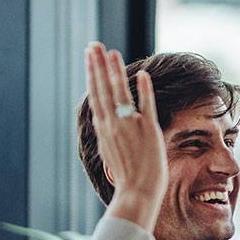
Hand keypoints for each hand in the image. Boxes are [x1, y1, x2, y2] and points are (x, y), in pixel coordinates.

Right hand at [84, 43, 166, 227]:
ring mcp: (129, 126)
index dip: (93, 75)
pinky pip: (145, 106)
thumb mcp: (111, 152)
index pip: (96, 95)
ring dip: (115, 71)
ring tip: (112, 52)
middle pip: (102, 89)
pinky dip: (143, 90)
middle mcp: (113, 125)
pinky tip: (141, 74)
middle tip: (94, 45)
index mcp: (104, 129)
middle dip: (97, 65)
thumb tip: (105, 123)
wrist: (136, 193)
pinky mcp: (148, 130)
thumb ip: (110, 134)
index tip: (90, 57)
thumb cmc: (127, 177)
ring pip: (119, 93)